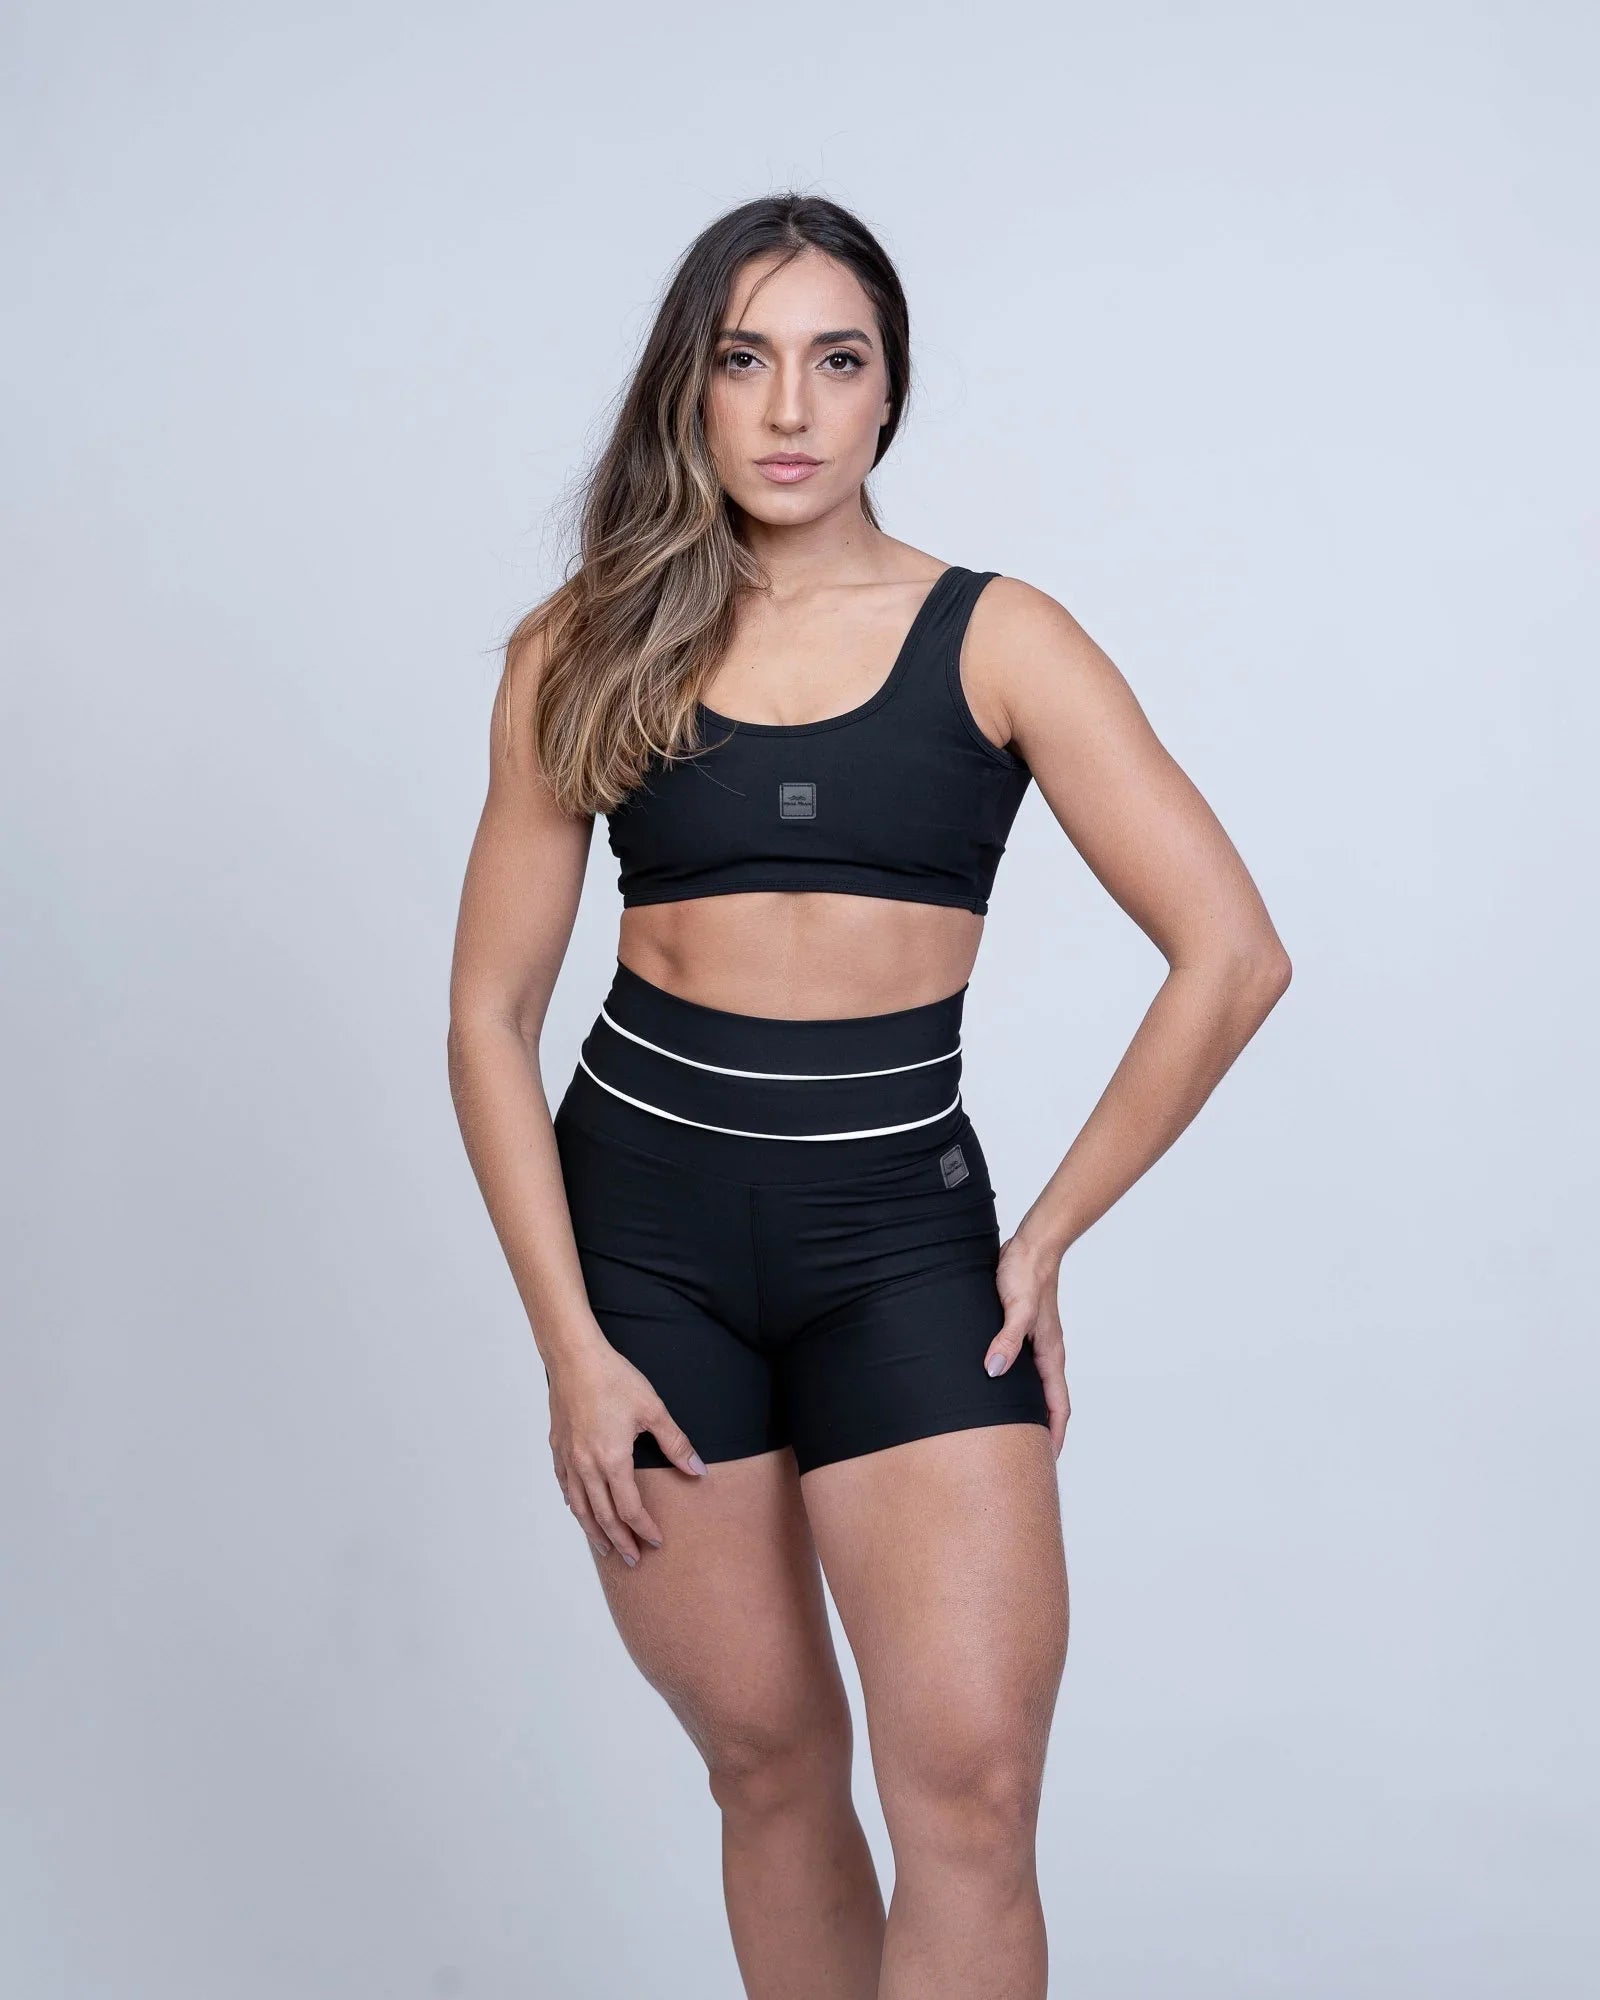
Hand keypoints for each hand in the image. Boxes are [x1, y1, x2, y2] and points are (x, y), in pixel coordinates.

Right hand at [546, 1340, 707, 1563]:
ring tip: (605, 1548)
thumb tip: (697, 1470)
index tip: (656, 1541)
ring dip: (594, 1531)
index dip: (644, 1528)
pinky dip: (575, 1504)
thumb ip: (676, 1444)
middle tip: (633, 1560)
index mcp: (612, 1460)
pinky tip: (580, 1509)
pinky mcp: (558, 1448)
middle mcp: (586, 1466)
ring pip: (580, 1507)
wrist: (574, 1357)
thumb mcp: (653, 1410)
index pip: (629, 1509)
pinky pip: (565, 1486)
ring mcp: (569, 1458)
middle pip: (603, 1516)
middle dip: (620, 1541)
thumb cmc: (614, 1379)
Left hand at [985, 1235, 1070, 1455]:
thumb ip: (1007, 1340)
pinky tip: (996, 1386)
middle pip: (1048, 1401)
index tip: (1047, 1459)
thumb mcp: (1015, 1308)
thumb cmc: (1026, 1274)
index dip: (1054, 1433)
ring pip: (1035, 1385)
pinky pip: (1022, 1367)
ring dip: (1028, 1408)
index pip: (1058, 1404)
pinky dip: (1014, 1385)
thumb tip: (995, 1372)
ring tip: (1010, 1430)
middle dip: (1042, 1429)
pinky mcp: (1021, 1332)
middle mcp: (1045, 1353)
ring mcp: (1035, 1343)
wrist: (1030, 1246)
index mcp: (1050, 1353)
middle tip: (1026, 1455)